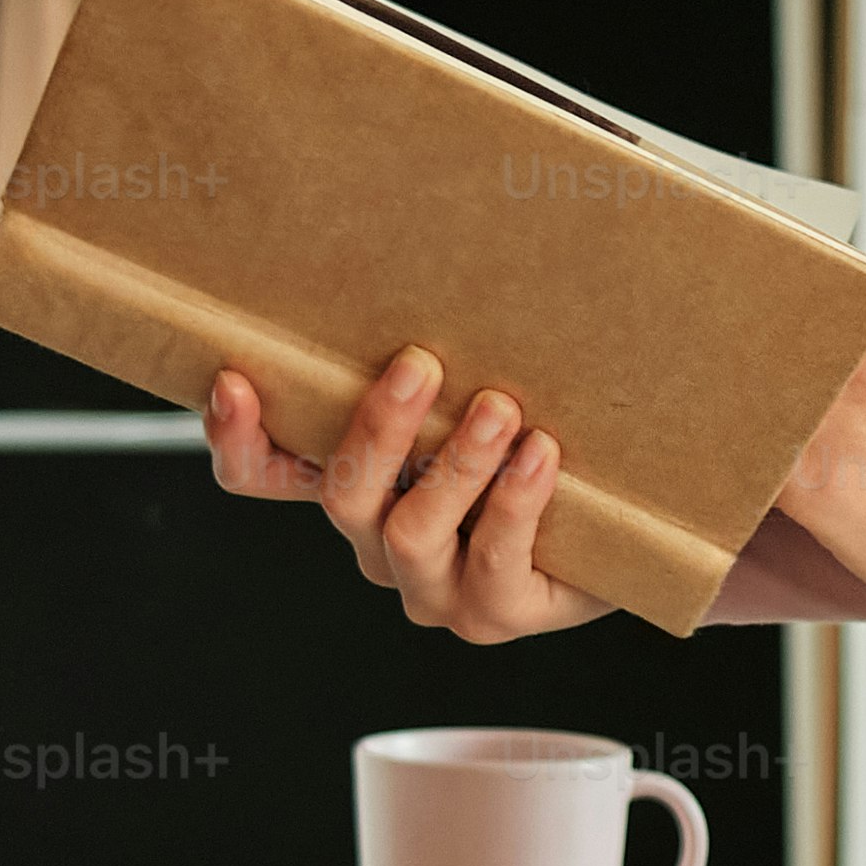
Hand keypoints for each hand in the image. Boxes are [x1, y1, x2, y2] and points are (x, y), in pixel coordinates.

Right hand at [202, 352, 615, 642]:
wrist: (630, 518)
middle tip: (420, 366)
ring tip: (501, 409)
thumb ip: (436, 360)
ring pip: (411, 533)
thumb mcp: (475, 389)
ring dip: (456, 465)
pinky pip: (494, 561)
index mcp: (360, 487)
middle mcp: (380, 545)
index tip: (235, 382)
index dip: (235, 439)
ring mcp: (434, 587)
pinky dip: (515, 503)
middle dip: (378, 428)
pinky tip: (541, 456)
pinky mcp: (495, 611)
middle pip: (343, 497)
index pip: (263, 475)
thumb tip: (429, 253)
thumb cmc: (541, 439)